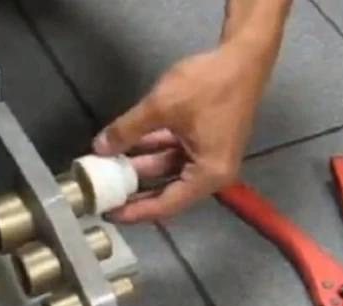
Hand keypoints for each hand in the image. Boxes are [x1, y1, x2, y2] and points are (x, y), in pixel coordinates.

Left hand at [94, 8, 288, 222]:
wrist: (243, 55)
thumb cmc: (209, 84)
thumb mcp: (161, 107)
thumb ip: (127, 130)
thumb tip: (99, 148)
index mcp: (208, 175)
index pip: (165, 205)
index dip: (134, 212)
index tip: (108, 214)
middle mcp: (211, 174)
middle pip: (167, 192)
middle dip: (134, 190)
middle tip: (103, 194)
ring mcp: (209, 158)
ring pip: (167, 170)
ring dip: (139, 168)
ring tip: (107, 169)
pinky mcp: (205, 142)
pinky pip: (174, 153)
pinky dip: (152, 150)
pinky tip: (125, 146)